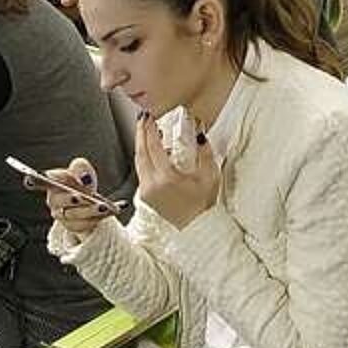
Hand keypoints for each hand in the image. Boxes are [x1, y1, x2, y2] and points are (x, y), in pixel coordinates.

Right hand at [42, 157, 109, 236]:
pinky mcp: (74, 227)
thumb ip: (80, 170)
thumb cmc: (82, 185)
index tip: (30, 178)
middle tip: (82, 197)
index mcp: (53, 184)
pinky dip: (101, 218)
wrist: (88, 204)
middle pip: (59, 201)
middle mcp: (54, 201)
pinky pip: (85, 225)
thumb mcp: (83, 173)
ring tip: (105, 207)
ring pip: (74, 215)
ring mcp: (63, 216)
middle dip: (71, 199)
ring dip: (91, 211)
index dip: (35, 180)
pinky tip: (115, 209)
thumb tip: (83, 176)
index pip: (41, 181)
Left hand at [134, 113, 219, 228]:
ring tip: (147, 131)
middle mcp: (152, 185)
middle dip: (140, 133)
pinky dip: (144, 157)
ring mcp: (146, 191)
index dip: (150, 130)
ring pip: (138, 161)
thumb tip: (199, 134)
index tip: (151, 117)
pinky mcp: (145, 196)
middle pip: (140, 152)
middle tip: (144, 118)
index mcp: (166, 178)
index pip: (153, 147)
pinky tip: (151, 151)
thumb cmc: (203, 207)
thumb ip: (205, 153)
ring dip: (140, 144)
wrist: (195, 230)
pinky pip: (141, 171)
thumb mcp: (210, 177)